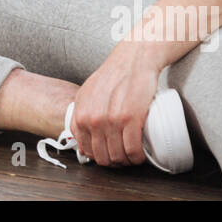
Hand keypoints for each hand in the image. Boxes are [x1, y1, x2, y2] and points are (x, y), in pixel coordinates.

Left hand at [70, 42, 161, 166]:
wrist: (133, 59)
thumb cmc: (113, 75)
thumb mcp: (87, 93)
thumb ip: (82, 114)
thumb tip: (81, 139)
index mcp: (81, 113)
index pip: (85, 148)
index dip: (97, 156)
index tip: (107, 153)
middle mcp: (93, 118)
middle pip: (102, 156)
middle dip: (113, 161)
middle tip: (122, 156)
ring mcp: (111, 120)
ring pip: (118, 156)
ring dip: (126, 161)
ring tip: (132, 155)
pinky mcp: (131, 119)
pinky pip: (133, 150)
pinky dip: (138, 157)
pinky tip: (140, 154)